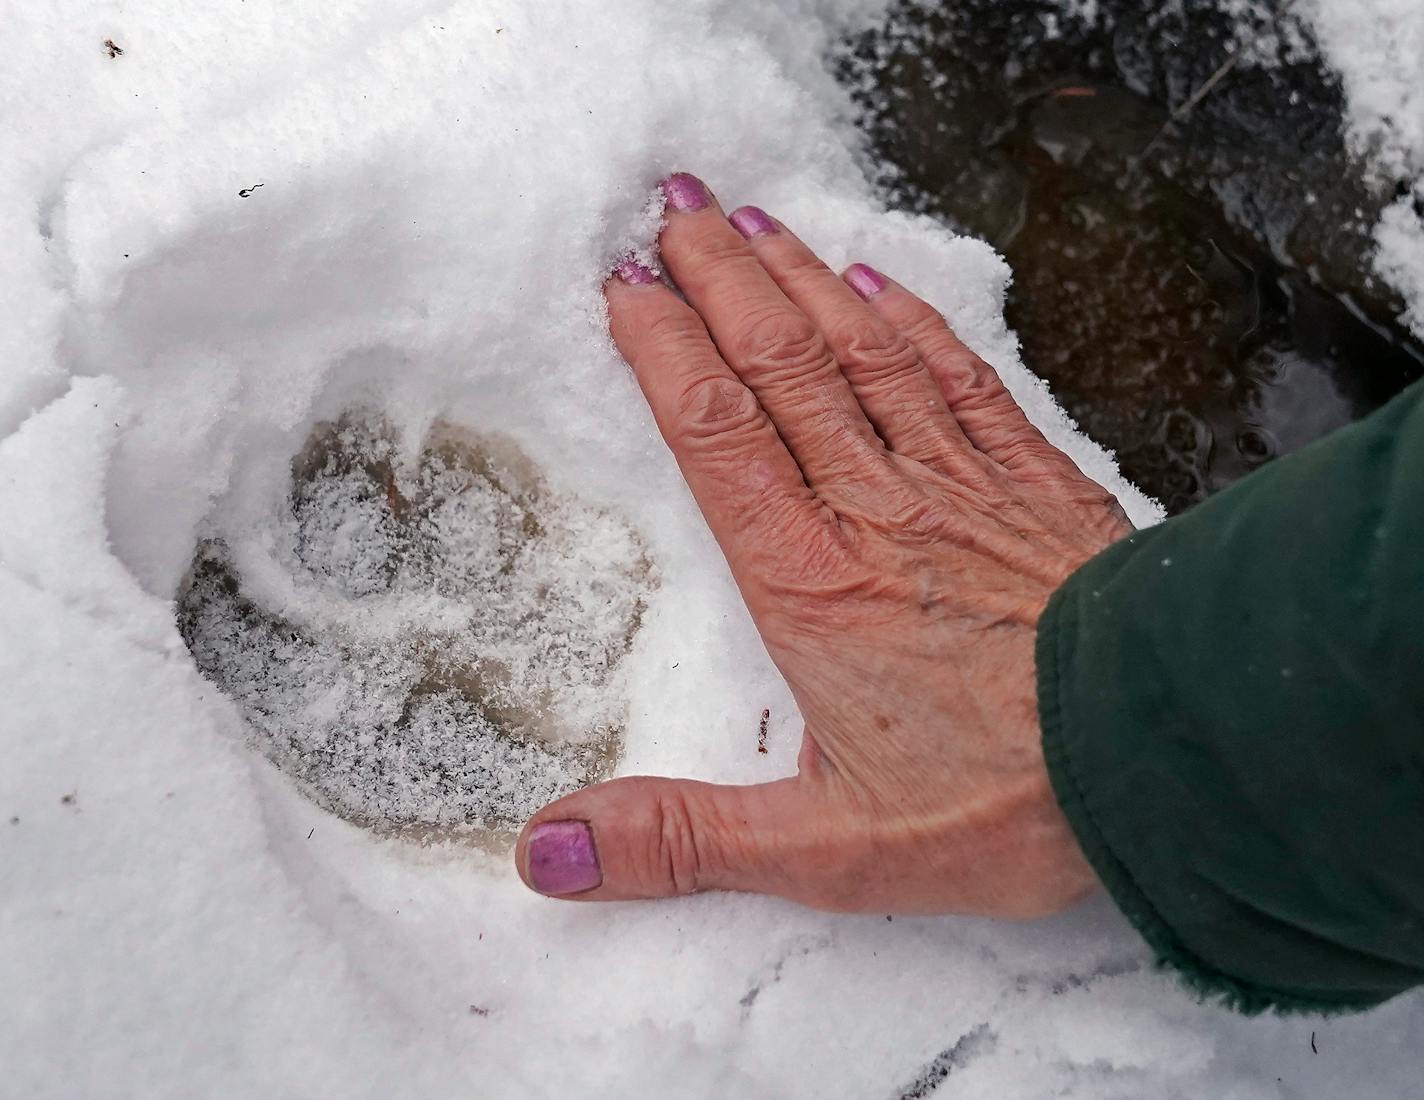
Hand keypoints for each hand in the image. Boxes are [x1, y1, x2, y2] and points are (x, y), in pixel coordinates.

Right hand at [515, 173, 1130, 916]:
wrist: (1172, 758)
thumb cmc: (1009, 803)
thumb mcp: (832, 849)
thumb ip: (688, 839)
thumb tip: (551, 854)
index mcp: (812, 586)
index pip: (716, 436)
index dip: (664, 350)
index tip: (625, 283)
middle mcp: (878, 512)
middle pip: (782, 367)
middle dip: (722, 277)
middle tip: (673, 205)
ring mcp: (963, 487)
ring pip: (864, 355)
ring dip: (802, 279)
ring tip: (754, 218)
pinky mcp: (1035, 485)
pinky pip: (961, 381)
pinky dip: (913, 323)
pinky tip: (881, 283)